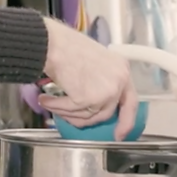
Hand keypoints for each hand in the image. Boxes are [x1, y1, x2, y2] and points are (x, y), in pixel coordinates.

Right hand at [39, 17, 138, 139]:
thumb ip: (101, 81)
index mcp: (122, 70)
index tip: (120, 135)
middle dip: (86, 120)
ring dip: (65, 112)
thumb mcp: (96, 61)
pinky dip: (56, 107)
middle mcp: (118, 82)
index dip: (126, 121)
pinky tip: (45, 100)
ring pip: (86, 115)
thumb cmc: (68, 45)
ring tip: (50, 103)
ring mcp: (104, 92)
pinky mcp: (86, 98)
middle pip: (105, 113)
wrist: (53, 42)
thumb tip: (93, 103)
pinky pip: (70, 111)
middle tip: (71, 121)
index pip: (130, 102)